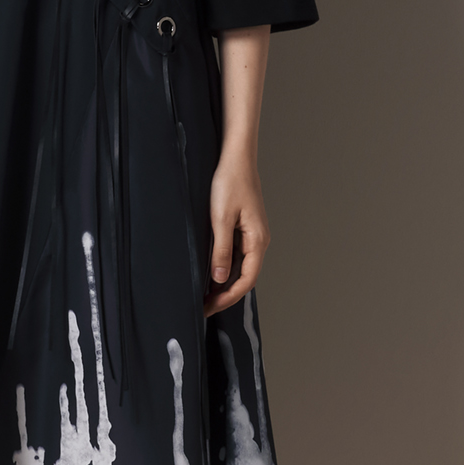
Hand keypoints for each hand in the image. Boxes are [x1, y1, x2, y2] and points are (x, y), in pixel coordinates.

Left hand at [206, 150, 269, 316]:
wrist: (236, 158)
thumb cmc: (230, 183)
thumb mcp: (220, 219)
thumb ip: (221, 250)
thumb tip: (220, 278)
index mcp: (257, 240)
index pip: (247, 280)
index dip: (228, 297)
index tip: (210, 306)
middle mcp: (259, 241)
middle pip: (245, 277)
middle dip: (226, 295)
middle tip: (204, 306)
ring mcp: (253, 235)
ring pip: (242, 268)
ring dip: (225, 283)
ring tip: (206, 294)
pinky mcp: (245, 229)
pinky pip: (238, 255)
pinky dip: (226, 268)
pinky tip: (212, 273)